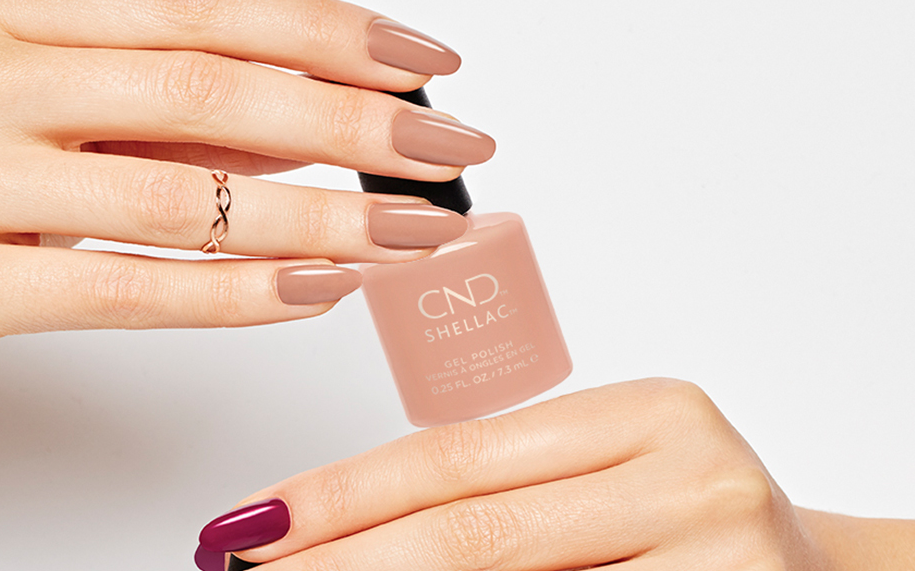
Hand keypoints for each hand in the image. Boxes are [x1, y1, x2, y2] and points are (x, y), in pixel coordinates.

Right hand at [0, 0, 494, 444]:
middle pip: (206, 90)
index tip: (425, 62)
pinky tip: (323, 289)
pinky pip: (133, 287)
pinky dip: (244, 292)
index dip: (328, 30)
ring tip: (416, 232)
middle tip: (452, 150)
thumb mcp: (45, 116)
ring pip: (182, 196)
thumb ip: (167, 109)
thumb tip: (331, 111)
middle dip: (355, 124)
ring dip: (326, 217)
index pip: (198, 4)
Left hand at [200, 379, 914, 569]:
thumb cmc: (696, 523)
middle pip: (473, 531)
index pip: (458, 456)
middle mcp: (687, 476)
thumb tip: (349, 533)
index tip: (258, 524)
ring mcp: (713, 555)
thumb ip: (503, 494)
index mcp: (646, 414)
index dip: (343, 493)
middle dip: (345, 560)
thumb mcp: (608, 477)